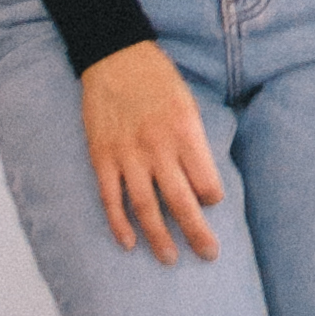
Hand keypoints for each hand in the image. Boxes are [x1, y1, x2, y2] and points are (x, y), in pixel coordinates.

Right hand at [79, 41, 223, 261]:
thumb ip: (195, 143)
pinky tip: (129, 243)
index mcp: (185, 131)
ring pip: (146, 206)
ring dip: (159, 237)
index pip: (206, 181)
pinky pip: (111, 198)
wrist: (114, 56)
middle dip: (197, 232)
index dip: (212, 197)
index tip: (212, 203)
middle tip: (209, 254)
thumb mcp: (188, 103)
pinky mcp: (102, 157)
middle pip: (181, 201)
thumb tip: (205, 184)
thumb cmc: (158, 79)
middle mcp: (158, 147)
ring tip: (170, 259)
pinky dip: (119, 223)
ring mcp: (127, 154)